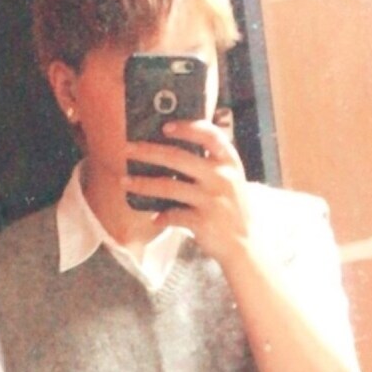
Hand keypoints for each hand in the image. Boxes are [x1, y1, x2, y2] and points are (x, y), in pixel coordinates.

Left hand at [123, 119, 254, 265]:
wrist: (246, 244)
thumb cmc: (233, 209)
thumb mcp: (231, 180)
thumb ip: (211, 164)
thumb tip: (172, 150)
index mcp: (229, 163)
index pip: (210, 135)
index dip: (187, 128)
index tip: (165, 127)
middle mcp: (221, 177)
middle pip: (177, 158)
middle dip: (148, 151)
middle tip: (127, 148)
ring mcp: (211, 200)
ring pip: (168, 187)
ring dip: (142, 184)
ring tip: (125, 181)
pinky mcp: (202, 221)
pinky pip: (173, 215)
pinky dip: (161, 217)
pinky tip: (155, 219)